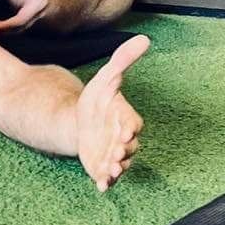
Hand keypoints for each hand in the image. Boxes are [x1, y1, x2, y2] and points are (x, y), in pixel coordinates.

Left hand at [0, 0, 60, 33]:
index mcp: (39, 2)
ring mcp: (28, 6)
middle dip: (2, 32)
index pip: (21, 20)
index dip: (5, 26)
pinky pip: (11, 17)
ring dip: (1, 29)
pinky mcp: (21, 2)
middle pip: (18, 27)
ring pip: (14, 24)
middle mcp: (35, 8)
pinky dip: (2, 22)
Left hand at [75, 34, 147, 191]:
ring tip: (108, 169)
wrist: (79, 121)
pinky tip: (100, 186)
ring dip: (115, 168)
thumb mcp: (106, 78)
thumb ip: (123, 60)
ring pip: (120, 164)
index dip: (129, 128)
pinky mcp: (103, 167)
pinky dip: (106, 182)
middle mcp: (124, 139)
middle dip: (122, 150)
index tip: (125, 130)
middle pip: (127, 147)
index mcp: (127, 118)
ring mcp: (114, 155)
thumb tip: (144, 38)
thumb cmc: (97, 101)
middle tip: (115, 153)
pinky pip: (108, 177)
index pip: (132, 124)